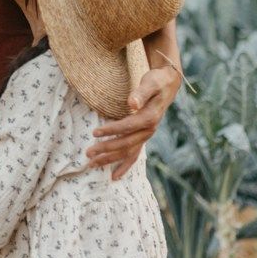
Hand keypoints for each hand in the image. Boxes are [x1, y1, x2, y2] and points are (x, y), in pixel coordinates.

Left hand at [87, 64, 180, 179]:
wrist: (168, 86)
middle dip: (106, 149)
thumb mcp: (150, 83)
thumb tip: (131, 103)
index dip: (111, 130)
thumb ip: (141, 93)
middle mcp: (149, 130)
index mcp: (150, 118)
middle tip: (88, 153)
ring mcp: (146, 136)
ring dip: (110, 159)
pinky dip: (124, 166)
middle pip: (126, 143)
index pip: (128, 127)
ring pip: (128, 152)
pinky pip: (134, 155)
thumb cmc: (156, 82)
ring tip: (93, 165)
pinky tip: (114, 176)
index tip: (94, 132)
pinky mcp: (143, 137)